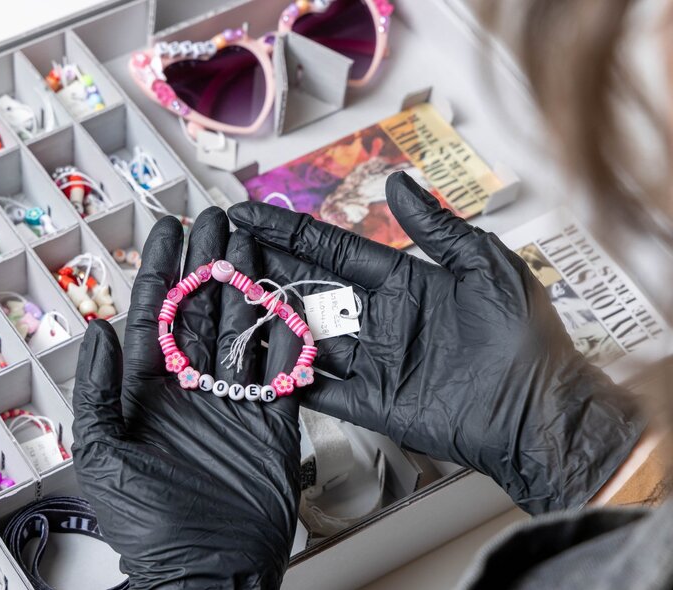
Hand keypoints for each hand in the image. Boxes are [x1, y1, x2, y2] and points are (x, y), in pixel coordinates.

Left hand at [71, 208, 301, 587]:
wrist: (209, 572)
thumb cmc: (148, 526)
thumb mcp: (104, 457)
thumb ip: (100, 390)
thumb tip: (96, 329)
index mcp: (147, 392)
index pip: (153, 314)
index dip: (160, 268)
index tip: (168, 227)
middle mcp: (190, 388)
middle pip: (200, 310)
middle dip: (206, 262)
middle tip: (216, 218)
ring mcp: (232, 401)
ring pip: (242, 328)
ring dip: (246, 285)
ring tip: (251, 241)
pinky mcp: (271, 421)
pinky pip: (281, 369)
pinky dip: (287, 334)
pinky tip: (289, 298)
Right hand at [229, 172, 645, 514]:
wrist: (540, 410)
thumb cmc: (524, 336)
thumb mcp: (485, 265)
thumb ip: (437, 228)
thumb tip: (398, 183)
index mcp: (403, 280)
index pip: (332, 249)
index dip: (290, 231)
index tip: (250, 214)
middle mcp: (379, 317)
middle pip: (308, 288)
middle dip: (266, 268)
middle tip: (223, 252)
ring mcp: (372, 359)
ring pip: (305, 334)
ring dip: (267, 319)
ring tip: (226, 300)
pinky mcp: (371, 400)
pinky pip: (319, 387)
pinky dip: (289, 377)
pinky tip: (255, 362)